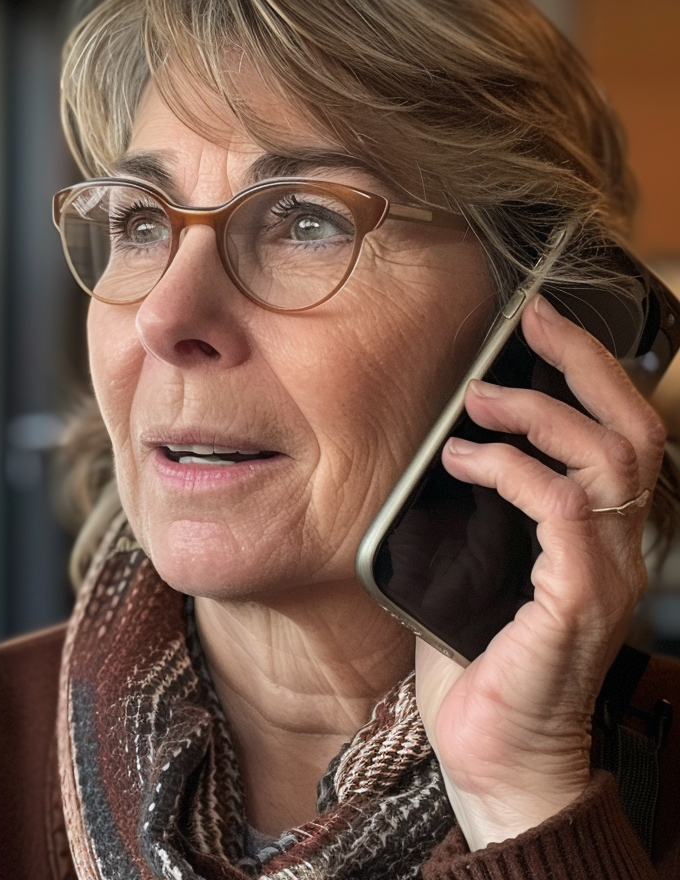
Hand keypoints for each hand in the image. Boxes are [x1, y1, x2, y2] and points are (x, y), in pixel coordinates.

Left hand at [414, 294, 665, 849]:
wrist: (491, 757)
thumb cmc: (478, 660)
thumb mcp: (479, 563)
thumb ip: (481, 510)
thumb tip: (444, 446)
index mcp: (602, 535)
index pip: (624, 433)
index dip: (592, 371)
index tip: (541, 323)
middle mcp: (622, 548)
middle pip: (634, 429)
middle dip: (584, 362)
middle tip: (532, 321)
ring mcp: (606, 573)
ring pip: (606, 458)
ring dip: (538, 413)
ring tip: (478, 398)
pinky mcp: (579, 600)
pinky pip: (560, 508)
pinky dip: (510, 470)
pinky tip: (463, 462)